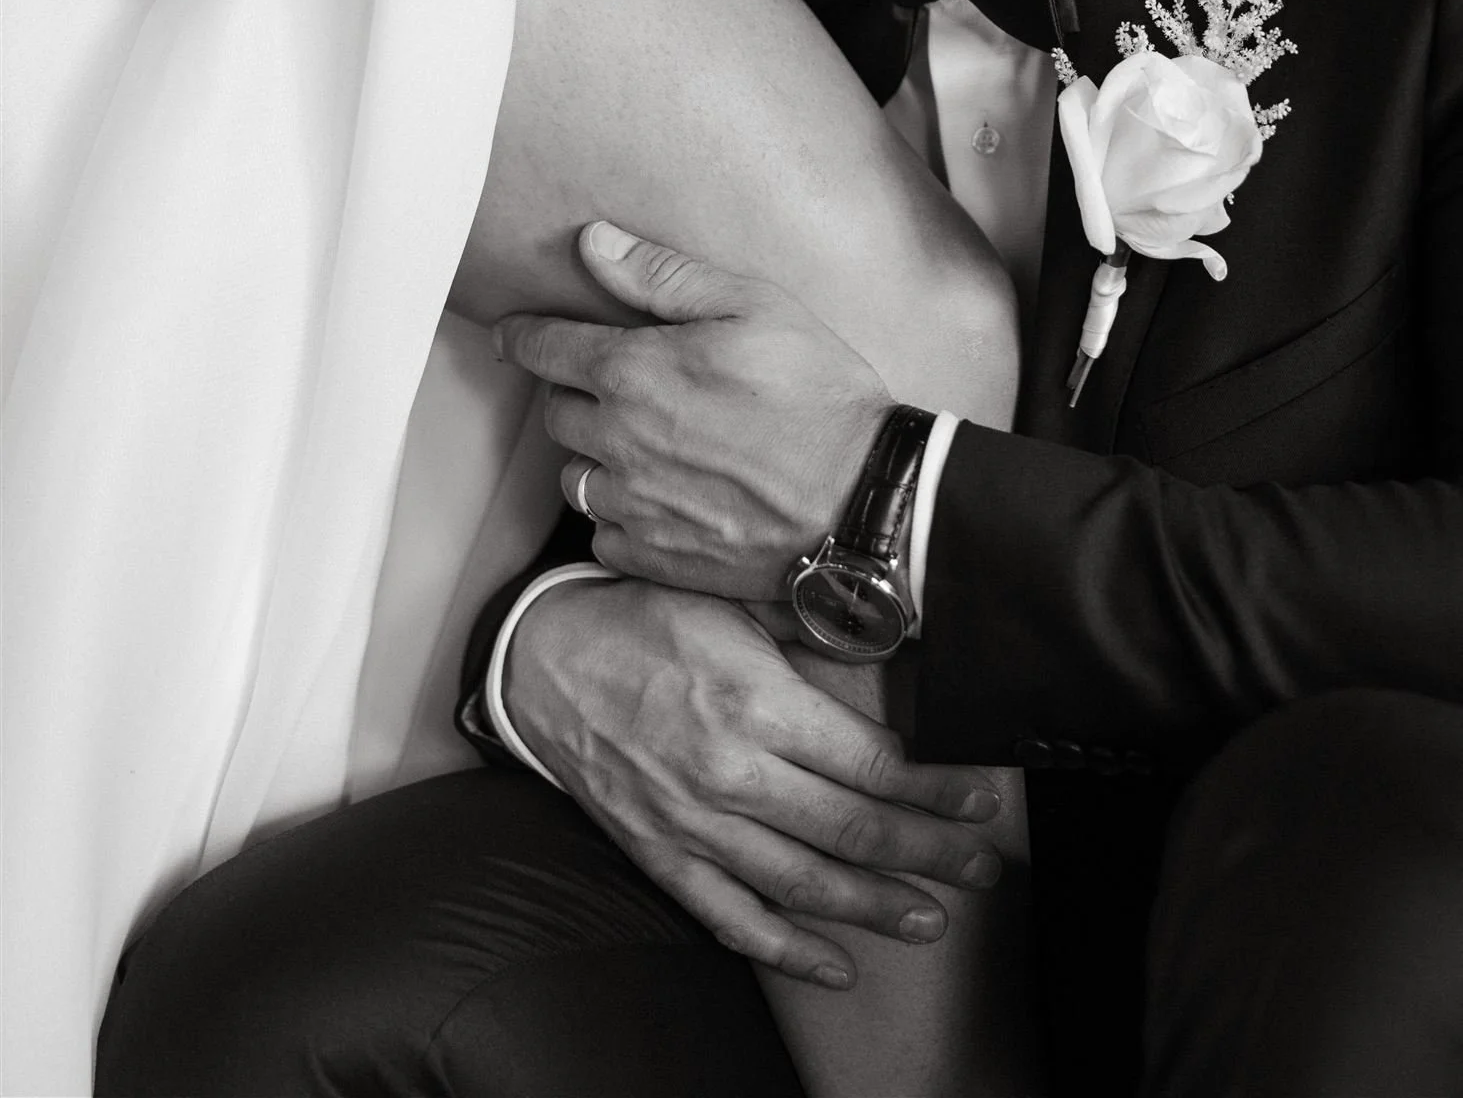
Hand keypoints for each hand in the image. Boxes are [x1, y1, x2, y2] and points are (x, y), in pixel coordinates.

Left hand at [496, 221, 893, 598]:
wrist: (863, 500)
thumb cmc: (817, 395)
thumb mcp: (753, 307)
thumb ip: (662, 275)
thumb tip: (592, 242)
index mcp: (633, 373)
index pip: (545, 348)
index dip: (523, 336)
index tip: (511, 334)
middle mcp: (618, 441)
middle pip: (556, 412)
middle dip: (573, 392)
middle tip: (613, 385)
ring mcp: (634, 505)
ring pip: (575, 476)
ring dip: (594, 455)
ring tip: (637, 444)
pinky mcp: (657, 557)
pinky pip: (604, 534)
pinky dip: (619, 515)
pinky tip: (657, 499)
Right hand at [504, 577, 1001, 985]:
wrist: (544, 662)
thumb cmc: (643, 620)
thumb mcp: (730, 601)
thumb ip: (806, 632)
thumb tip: (885, 641)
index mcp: (757, 702)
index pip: (872, 762)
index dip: (936, 788)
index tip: (981, 799)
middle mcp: (731, 772)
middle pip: (854, 829)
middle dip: (929, 853)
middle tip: (981, 865)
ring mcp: (695, 823)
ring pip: (805, 885)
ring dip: (877, 908)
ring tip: (931, 918)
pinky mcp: (662, 855)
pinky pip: (734, 918)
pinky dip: (788, 951)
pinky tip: (836, 965)